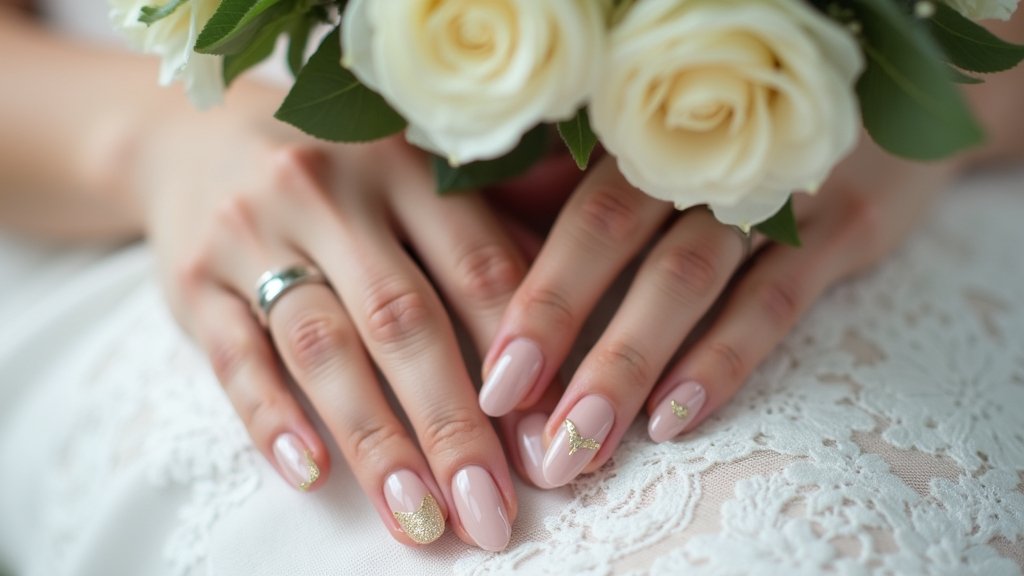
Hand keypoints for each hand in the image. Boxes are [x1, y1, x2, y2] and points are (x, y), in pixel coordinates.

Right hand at [138, 87, 529, 549]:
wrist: (195, 143)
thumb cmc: (342, 181)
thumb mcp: (414, 186)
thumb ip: (487, 245)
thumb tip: (566, 354)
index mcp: (407, 166)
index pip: (479, 271)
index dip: (522, 363)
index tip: (549, 448)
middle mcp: (331, 192)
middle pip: (404, 321)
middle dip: (454, 425)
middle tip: (489, 511)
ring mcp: (253, 232)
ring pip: (323, 347)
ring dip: (375, 442)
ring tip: (417, 518)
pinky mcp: (193, 279)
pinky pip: (233, 356)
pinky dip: (272, 418)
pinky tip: (310, 473)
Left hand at [479, 134, 954, 486]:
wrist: (880, 107)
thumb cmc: (744, 142)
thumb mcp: (669, 145)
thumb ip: (583, 181)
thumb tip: (501, 237)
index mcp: (648, 132)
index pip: (574, 213)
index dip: (534, 295)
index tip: (494, 380)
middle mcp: (700, 151)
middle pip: (613, 236)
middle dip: (560, 329)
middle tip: (517, 420)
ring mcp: (776, 185)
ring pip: (686, 276)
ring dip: (629, 362)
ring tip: (585, 442)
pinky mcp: (844, 224)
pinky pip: (773, 299)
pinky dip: (721, 358)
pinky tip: (675, 417)